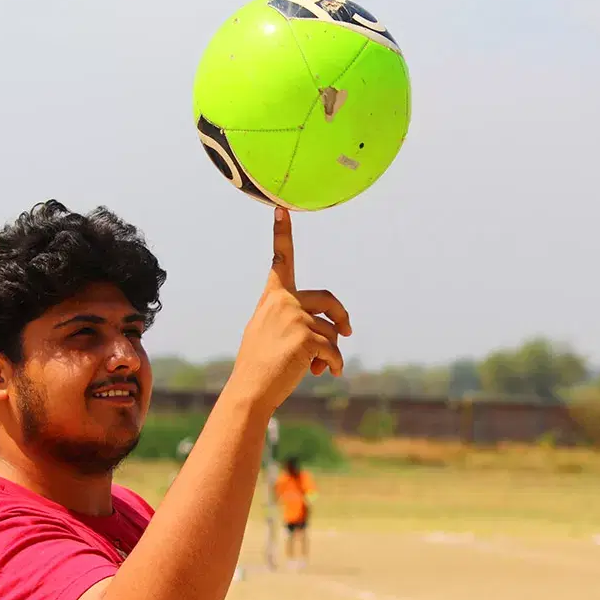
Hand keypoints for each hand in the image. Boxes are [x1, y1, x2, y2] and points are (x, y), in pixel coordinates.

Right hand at [228, 207, 350, 412]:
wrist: (250, 390)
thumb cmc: (259, 367)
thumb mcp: (269, 335)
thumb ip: (293, 323)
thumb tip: (334, 333)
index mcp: (272, 298)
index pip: (280, 260)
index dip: (282, 234)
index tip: (282, 208)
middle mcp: (282, 302)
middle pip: (327, 299)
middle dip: (341, 316)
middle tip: (349, 332)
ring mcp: (294, 317)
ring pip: (332, 331)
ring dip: (332, 352)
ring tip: (319, 368)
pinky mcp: (305, 336)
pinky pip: (334, 349)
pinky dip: (335, 364)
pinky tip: (327, 374)